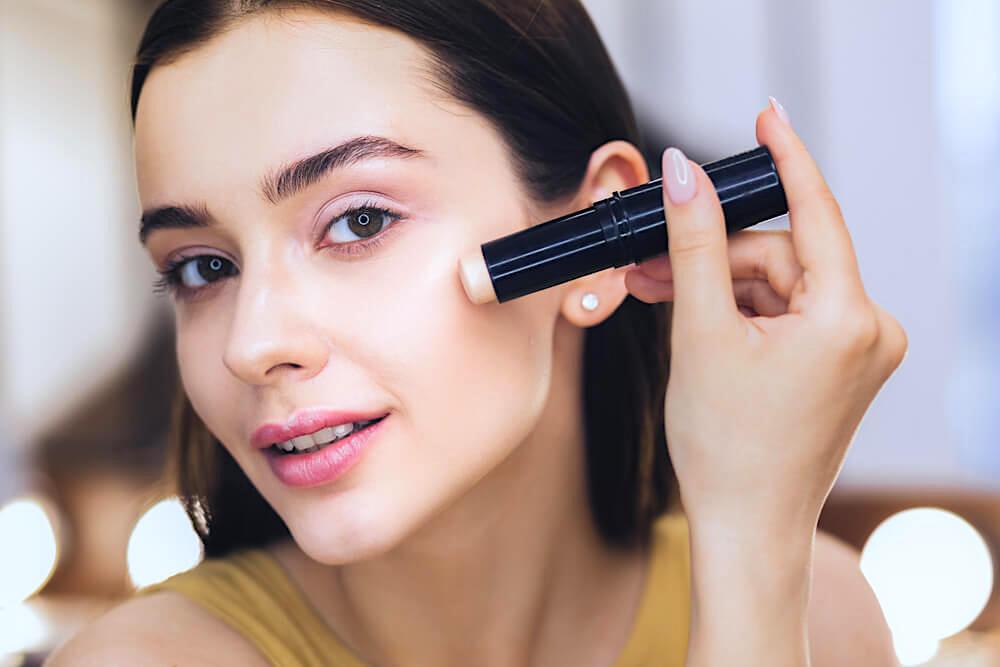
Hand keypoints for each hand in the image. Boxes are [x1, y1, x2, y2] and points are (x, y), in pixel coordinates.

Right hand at [624, 105, 907, 532]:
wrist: (745, 526)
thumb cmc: (725, 445)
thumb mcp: (700, 332)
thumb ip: (694, 243)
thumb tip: (684, 173)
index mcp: (848, 319)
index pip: (815, 212)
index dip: (785, 157)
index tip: (766, 115)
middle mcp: (870, 330)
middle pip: (781, 255)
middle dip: (713, 257)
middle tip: (648, 267)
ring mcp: (859, 350)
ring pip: (778, 283)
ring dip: (719, 287)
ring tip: (660, 301)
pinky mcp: (841, 364)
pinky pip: (786, 311)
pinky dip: (740, 311)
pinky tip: (697, 323)